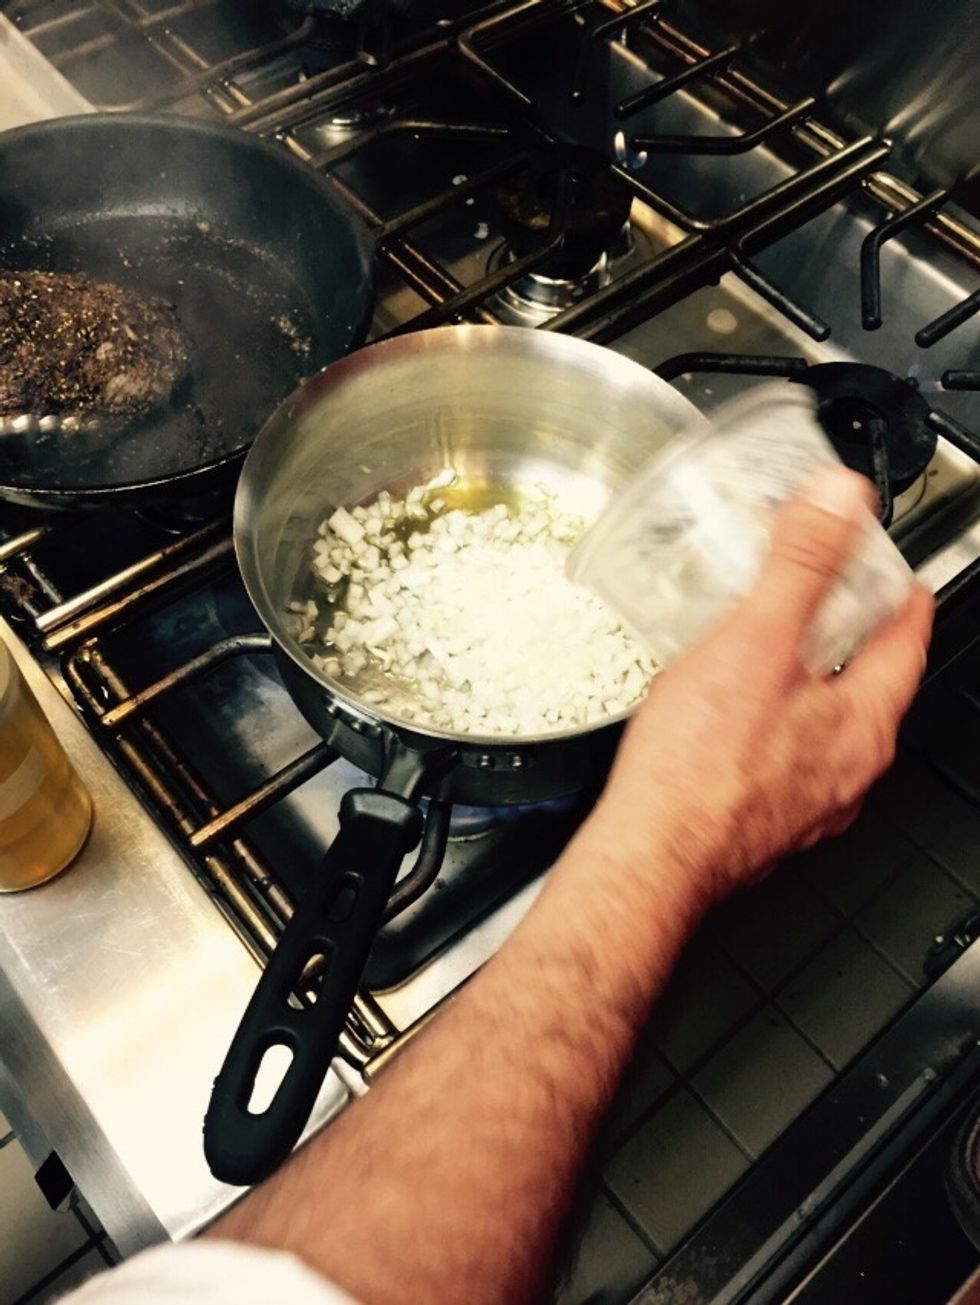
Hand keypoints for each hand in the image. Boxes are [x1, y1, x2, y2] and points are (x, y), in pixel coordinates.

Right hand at [593, 465, 933, 909]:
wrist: (649, 856)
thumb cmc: (699, 770)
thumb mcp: (755, 642)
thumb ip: (801, 565)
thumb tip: (839, 501)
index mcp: (864, 724)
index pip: (909, 638)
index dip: (898, 589)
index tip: (885, 564)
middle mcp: (849, 770)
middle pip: (868, 681)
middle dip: (844, 632)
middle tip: (816, 593)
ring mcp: (808, 801)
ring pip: (822, 723)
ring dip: (803, 681)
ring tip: (762, 646)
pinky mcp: (763, 819)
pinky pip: (781, 757)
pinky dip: (767, 724)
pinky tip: (724, 714)